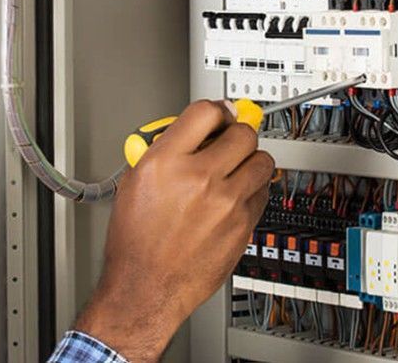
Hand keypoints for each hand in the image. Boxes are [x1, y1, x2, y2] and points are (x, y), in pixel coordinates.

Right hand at [74, 99, 273, 361]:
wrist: (146, 287)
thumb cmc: (135, 242)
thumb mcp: (133, 182)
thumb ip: (163, 151)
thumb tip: (188, 133)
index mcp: (164, 161)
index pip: (204, 112)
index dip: (215, 110)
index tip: (219, 114)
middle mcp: (198, 178)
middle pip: (241, 132)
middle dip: (235, 134)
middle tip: (229, 141)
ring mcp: (225, 202)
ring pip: (262, 160)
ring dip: (251, 160)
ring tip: (236, 168)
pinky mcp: (243, 225)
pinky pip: (264, 192)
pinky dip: (254, 189)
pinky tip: (237, 195)